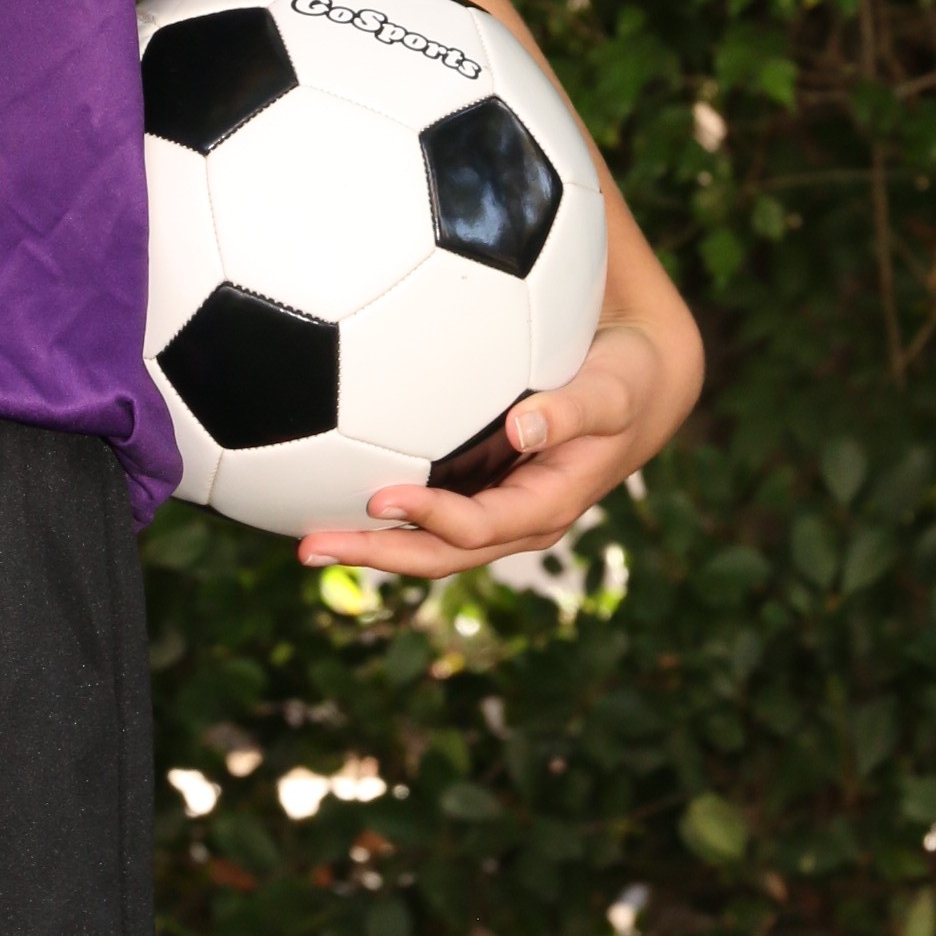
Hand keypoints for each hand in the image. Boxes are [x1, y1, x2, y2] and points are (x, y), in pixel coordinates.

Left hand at [298, 314, 696, 582]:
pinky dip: (380, 511)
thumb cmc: (624, 381)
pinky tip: (325, 491)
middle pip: (438, 553)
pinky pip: (422, 509)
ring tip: (301, 537)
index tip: (379, 500)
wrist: (633, 386)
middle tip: (309, 547)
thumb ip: (574, 409)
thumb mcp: (612, 391)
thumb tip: (523, 424)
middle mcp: (513, 519)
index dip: (432, 520)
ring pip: (424, 541)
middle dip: (376, 555)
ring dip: (367, 543)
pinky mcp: (475, 487)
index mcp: (547, 505)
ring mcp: (492, 507)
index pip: (481, 526)